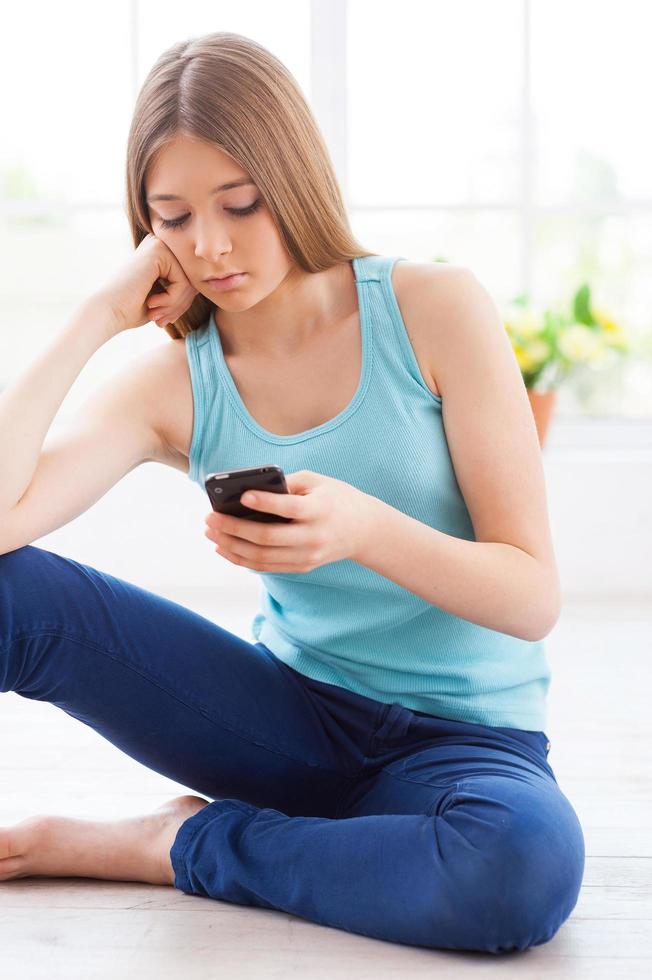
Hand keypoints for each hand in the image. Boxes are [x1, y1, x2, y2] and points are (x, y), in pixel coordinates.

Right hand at [92, 233, 197, 333]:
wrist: (108, 312)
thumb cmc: (132, 309)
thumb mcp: (165, 299)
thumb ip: (183, 290)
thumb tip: (207, 286)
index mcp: (162, 253)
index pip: (190, 279)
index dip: (182, 304)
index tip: (165, 319)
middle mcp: (161, 244)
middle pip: (193, 278)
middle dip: (181, 305)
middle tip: (163, 321)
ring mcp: (159, 244)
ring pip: (190, 281)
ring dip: (177, 305)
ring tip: (158, 315)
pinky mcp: (159, 251)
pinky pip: (183, 281)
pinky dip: (172, 299)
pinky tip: (152, 303)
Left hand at [203, 470, 373, 572]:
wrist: (365, 530)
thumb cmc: (336, 498)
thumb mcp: (318, 481)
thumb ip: (287, 483)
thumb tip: (249, 491)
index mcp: (320, 510)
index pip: (289, 508)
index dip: (265, 503)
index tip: (242, 496)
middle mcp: (314, 537)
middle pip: (268, 537)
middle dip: (234, 528)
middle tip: (210, 518)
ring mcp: (308, 556)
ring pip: (262, 557)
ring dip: (232, 546)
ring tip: (211, 533)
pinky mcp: (303, 566)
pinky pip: (267, 567)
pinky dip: (242, 559)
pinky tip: (224, 548)